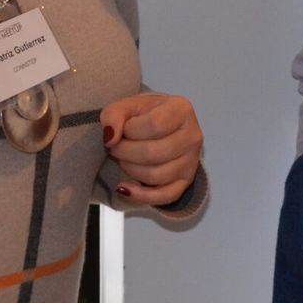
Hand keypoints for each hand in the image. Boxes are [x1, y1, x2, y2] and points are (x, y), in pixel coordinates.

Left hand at [99, 92, 201, 207]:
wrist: (158, 127)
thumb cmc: (144, 115)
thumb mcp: (126, 106)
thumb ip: (114, 114)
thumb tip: (110, 138)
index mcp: (181, 110)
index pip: (154, 125)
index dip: (130, 130)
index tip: (123, 129)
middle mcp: (192, 135)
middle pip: (153, 153)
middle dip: (124, 152)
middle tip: (116, 147)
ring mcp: (191, 161)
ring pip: (155, 175)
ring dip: (129, 169)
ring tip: (124, 159)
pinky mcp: (185, 182)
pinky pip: (164, 197)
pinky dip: (140, 196)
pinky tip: (125, 188)